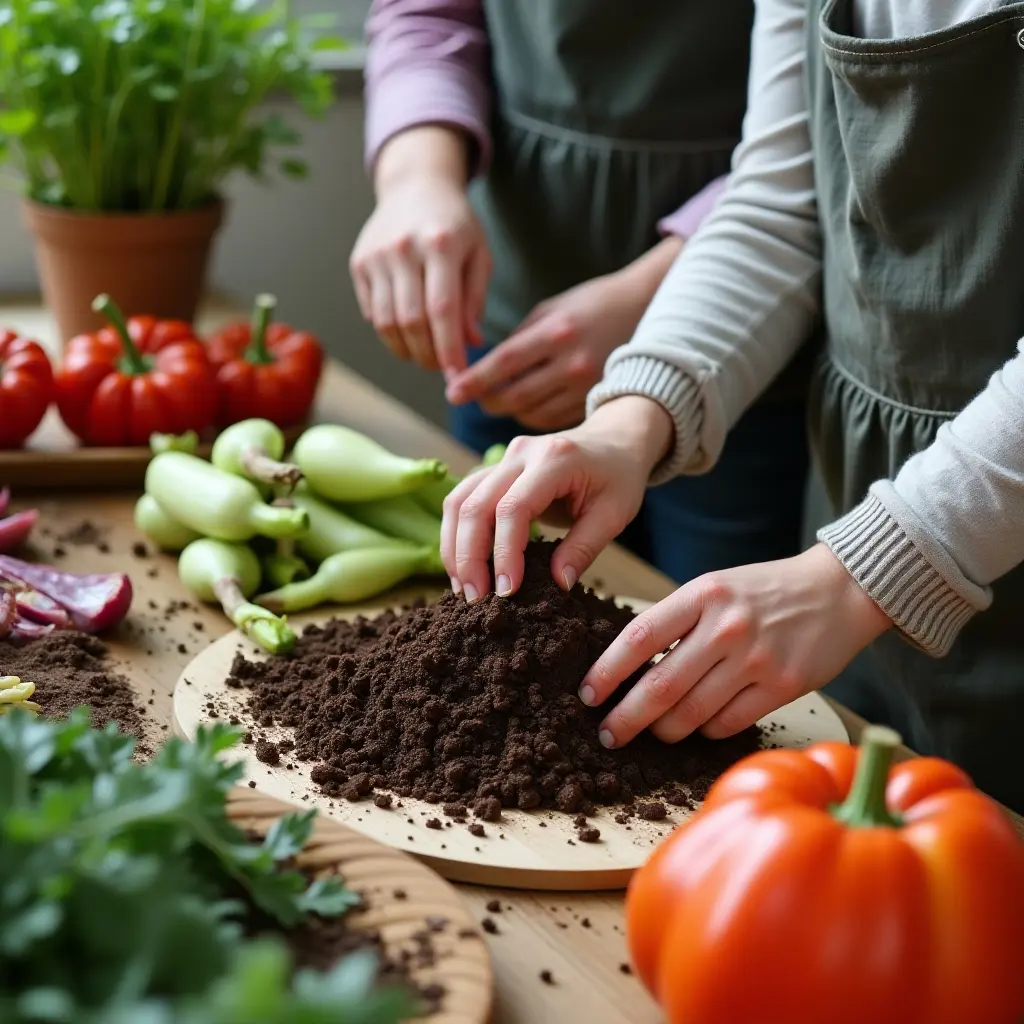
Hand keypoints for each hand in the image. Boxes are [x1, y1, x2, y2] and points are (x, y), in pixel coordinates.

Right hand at [350, 127, 490, 375]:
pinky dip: (389, 333)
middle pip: (411, 321)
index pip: (442, 310)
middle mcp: (403, 248)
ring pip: (387, 322)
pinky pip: (372, 313)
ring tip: (424, 354)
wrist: (415, 186)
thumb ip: (476, 299)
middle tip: (441, 367)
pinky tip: (406, 333)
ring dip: (406, 350)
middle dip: (428, 355)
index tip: (458, 375)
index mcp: (440, 244)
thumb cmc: (455, 225)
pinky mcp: (359, 264)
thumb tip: (470, 343)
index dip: (448, 349)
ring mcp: (376, 256)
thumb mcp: (479, 254)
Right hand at [441, 396, 673, 601]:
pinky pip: (462, 499)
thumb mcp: (614, 514)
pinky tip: (463, 565)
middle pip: (475, 505)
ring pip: (459, 501)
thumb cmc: (618, 477)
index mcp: (554, 460)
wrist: (614, 440)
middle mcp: (521, 453)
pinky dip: (456, 534)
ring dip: (455, 548)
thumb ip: (584, 548)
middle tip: (475, 600)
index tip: (507, 591)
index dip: (504, 552)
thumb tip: (557, 584)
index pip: (514, 508)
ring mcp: (503, 458)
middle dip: (469, 557)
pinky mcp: (493, 469)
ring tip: (464, 589)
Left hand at [445, 272, 643, 429]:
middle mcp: (573, 362)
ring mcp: (586, 386)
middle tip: (474, 398)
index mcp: (557, 332)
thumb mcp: (549, 310)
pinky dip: (532, 416)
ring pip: (531, 413)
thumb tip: (482, 370)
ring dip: (509, 410)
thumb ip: (518, 340)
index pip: (505, 362)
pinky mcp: (594, 402)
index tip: (452, 393)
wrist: (642, 311)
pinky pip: (552, 420)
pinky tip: (528, 404)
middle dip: (488, 401)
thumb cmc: (588, 306)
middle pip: (515, 396)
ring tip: (500, 399)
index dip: (475, 380)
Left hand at [580, 544, 891, 748]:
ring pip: (692, 713)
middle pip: (660, 686)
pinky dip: (706, 730)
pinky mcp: (783, 687)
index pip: (639, 637)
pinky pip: (727, 723)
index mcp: (702, 594)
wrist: (838, 590)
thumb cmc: (765, 591)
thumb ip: (678, 621)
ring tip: (653, 732)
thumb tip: (631, 668)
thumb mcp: (715, 588)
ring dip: (664, 730)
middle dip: (626, 718)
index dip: (607, 671)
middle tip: (607, 735)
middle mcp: (726, 626)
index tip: (588, 694)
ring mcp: (756, 658)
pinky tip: (700, 724)